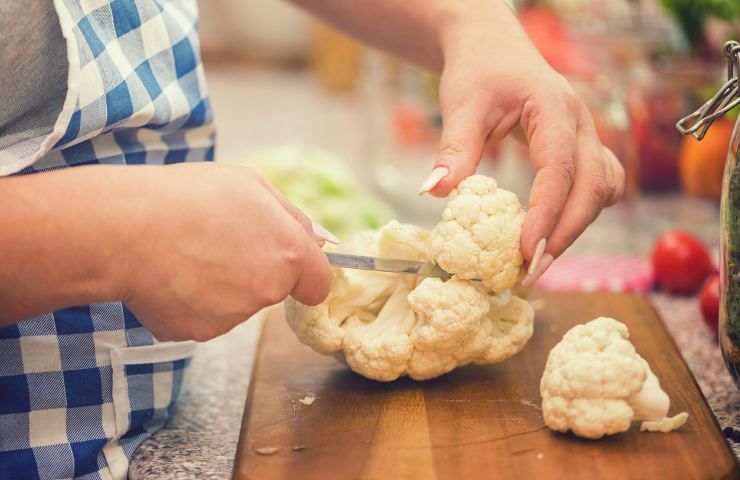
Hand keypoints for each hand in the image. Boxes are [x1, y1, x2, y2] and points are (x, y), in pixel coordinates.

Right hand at [119, 163, 333, 340]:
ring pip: (238, 304)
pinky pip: (206, 317)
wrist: (124, 228)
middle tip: (218, 241)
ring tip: (187, 253)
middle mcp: (267, 291)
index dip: (306, 273)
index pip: (319, 283)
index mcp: (288, 253)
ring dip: (222, 285)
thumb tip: (325, 242)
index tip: (290, 266)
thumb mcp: (251, 185)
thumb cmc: (187, 197)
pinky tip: (172, 275)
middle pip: (274, 290)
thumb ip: (295, 218)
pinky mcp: (199, 332)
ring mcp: (232, 317)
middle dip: (257, 271)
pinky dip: (192, 301)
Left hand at [418, 2, 624, 283]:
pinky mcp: (581, 146)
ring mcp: (586, 135)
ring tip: (540, 259)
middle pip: (592, 187)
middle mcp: (580, 123)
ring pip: (603, 189)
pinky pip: (600, 184)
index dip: (546, 215)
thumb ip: (453, 150)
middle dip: (565, 234)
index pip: (559, 170)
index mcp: (553, 109)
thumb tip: (434, 194)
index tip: (527, 252)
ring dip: (578, 226)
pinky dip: (583, 211)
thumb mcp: (461, 105)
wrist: (491, 46)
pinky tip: (555, 231)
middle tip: (531, 272)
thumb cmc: (477, 70)